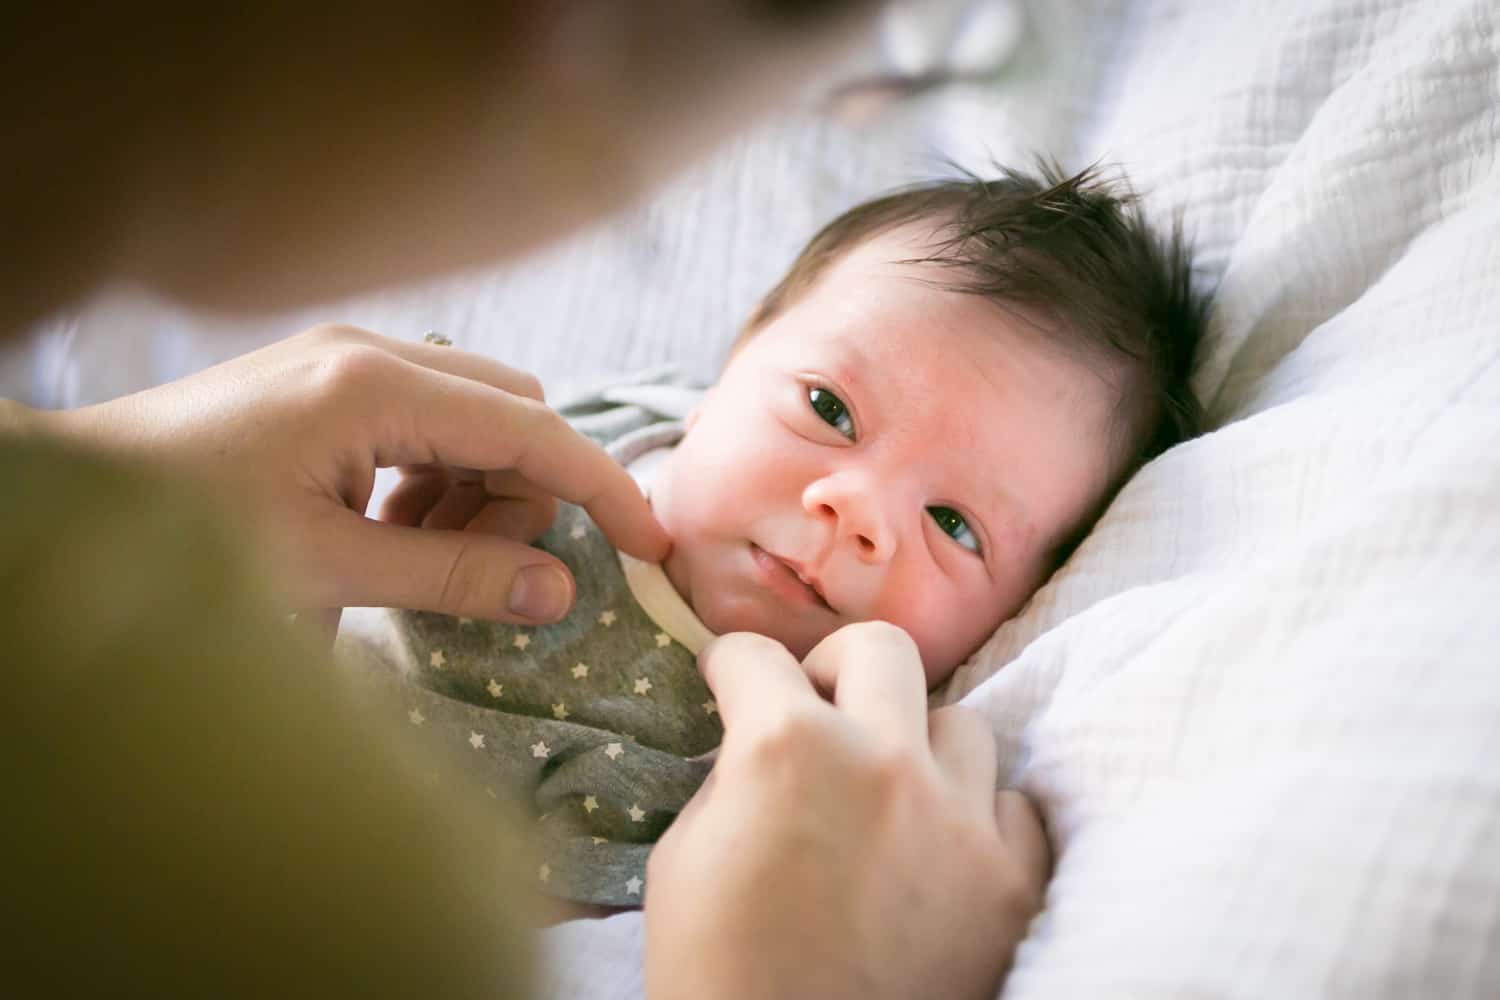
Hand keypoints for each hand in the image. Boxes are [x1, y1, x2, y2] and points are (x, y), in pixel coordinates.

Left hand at [47, 324, 668, 626]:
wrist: (72, 495)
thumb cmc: (183, 535)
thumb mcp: (326, 568)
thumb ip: (452, 575)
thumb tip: (560, 591)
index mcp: (376, 387)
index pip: (533, 432)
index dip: (604, 490)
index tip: (651, 547)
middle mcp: (373, 354)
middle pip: (514, 413)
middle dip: (524, 493)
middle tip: (485, 566)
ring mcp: (348, 362)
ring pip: (476, 417)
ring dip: (478, 490)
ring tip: (419, 551)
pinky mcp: (329, 384)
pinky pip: (427, 422)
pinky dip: (435, 480)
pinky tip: (388, 527)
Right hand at [645, 622, 1048, 999]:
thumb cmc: (715, 975)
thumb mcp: (684, 861)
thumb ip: (730, 778)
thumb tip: (757, 740)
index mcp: (785, 750)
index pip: (757, 657)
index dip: (732, 666)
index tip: (732, 677)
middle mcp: (883, 762)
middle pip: (882, 649)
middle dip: (835, 668)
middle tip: (817, 706)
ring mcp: (960, 821)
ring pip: (961, 724)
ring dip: (916, 747)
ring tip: (888, 796)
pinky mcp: (1012, 884)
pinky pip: (1012, 807)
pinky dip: (975, 820)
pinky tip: (940, 852)